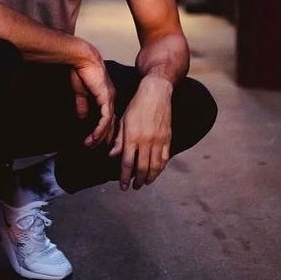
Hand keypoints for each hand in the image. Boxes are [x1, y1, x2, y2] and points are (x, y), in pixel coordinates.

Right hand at [70, 59, 115, 147]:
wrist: (82, 59)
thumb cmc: (81, 71)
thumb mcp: (81, 92)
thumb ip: (82, 105)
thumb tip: (82, 117)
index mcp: (106, 96)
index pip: (109, 117)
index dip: (105, 129)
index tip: (99, 140)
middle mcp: (111, 99)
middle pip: (111, 122)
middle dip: (105, 137)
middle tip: (97, 147)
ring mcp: (110, 99)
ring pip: (109, 123)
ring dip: (100, 136)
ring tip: (91, 144)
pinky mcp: (106, 98)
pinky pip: (106, 118)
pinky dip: (101, 129)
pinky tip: (95, 137)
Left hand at [109, 75, 172, 189]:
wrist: (156, 93)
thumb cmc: (136, 105)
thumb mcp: (123, 121)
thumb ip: (118, 140)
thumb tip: (112, 156)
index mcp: (132, 136)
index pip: (128, 163)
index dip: (125, 177)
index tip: (123, 186)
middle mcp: (146, 140)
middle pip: (142, 167)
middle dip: (138, 180)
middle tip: (134, 187)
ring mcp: (159, 139)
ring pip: (155, 166)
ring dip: (150, 177)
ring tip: (145, 183)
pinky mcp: (168, 138)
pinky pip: (165, 158)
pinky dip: (160, 168)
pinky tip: (156, 172)